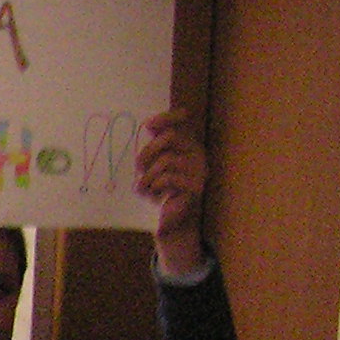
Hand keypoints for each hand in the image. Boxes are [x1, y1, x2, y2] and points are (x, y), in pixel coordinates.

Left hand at [135, 108, 206, 275]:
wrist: (168, 222)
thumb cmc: (157, 191)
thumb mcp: (150, 167)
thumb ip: (151, 147)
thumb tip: (148, 124)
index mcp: (186, 145)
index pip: (181, 121)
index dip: (167, 118)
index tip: (148, 125)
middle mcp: (197, 154)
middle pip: (170, 138)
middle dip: (147, 154)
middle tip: (140, 171)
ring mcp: (199, 170)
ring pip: (167, 160)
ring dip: (149, 177)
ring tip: (147, 189)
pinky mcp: (196, 188)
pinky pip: (169, 178)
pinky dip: (155, 187)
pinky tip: (155, 196)